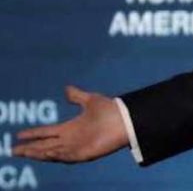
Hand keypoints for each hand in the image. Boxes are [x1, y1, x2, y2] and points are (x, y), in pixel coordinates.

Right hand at [13, 85, 128, 162]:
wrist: (126, 118)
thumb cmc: (111, 110)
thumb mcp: (90, 100)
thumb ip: (77, 96)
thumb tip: (66, 88)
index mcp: (71, 128)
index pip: (47, 132)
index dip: (33, 134)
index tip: (19, 134)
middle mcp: (71, 139)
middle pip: (45, 145)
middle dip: (30, 148)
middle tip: (13, 150)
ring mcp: (77, 147)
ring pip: (52, 152)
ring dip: (38, 153)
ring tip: (24, 152)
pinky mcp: (85, 154)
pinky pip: (66, 157)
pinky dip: (55, 155)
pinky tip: (44, 153)